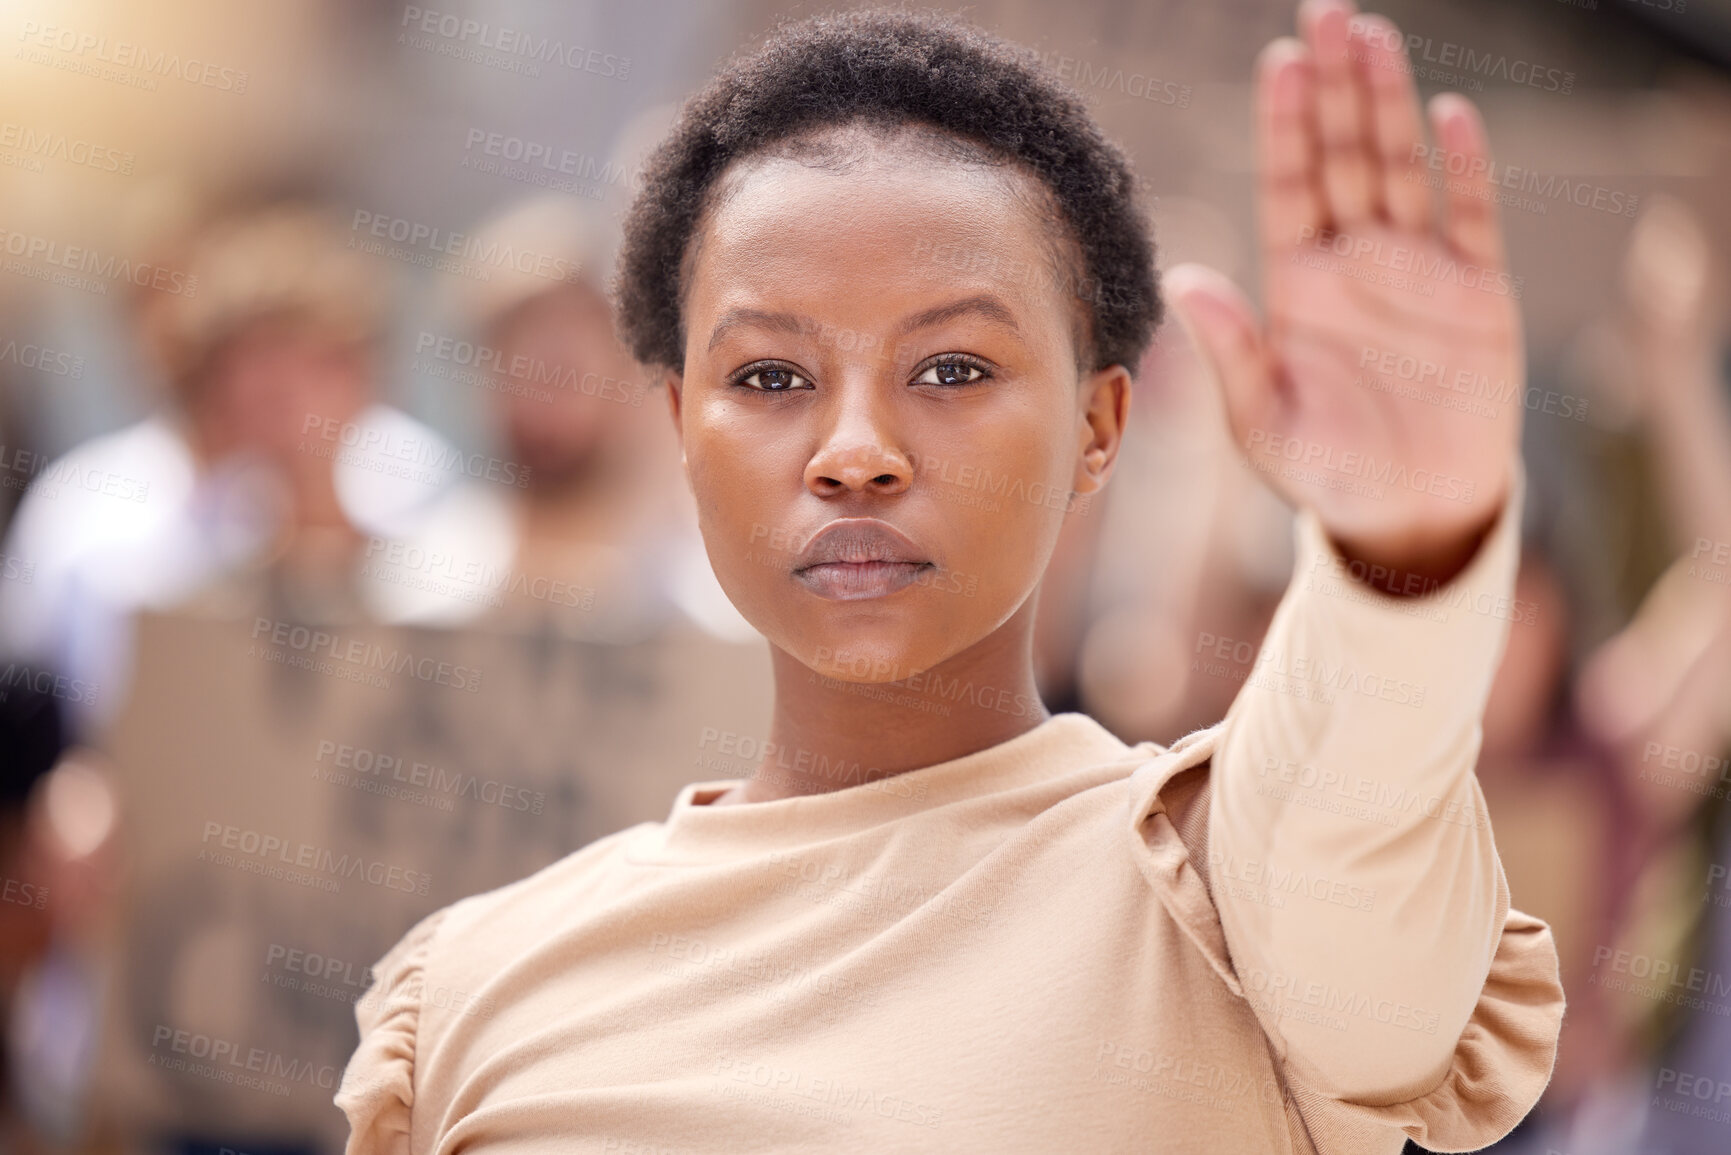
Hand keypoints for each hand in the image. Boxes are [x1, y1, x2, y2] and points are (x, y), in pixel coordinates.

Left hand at [1167, 0, 1522, 586]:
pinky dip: (1464, 169)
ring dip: (1389, 104)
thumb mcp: (1265, 420)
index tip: (1280, 62)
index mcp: (1298, 283)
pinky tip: (1449, 116)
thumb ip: (1230, 350)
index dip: (1285, 125)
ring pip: (1401, 168)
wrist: (1408, 514)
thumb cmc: (1326, 471)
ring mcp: (1418, 270)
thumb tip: (1181, 280)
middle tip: (1326, 13)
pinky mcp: (1476, 293)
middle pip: (1343, 156)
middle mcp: (1355, 261)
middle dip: (1335, 87)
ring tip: (1374, 37)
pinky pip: (1470, 218)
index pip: (1288, 185)